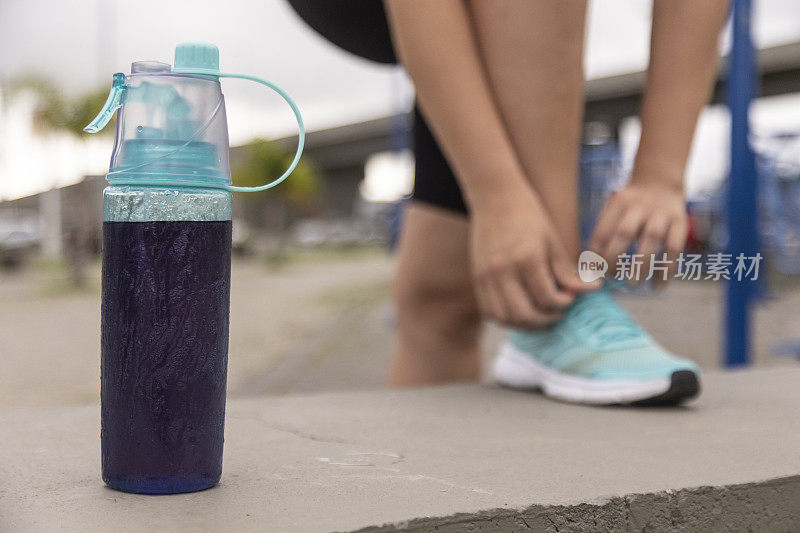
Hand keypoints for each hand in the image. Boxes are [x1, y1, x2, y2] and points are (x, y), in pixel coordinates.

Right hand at [471, 191, 597, 327]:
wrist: (494, 197)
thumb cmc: (528, 214)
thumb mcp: (552, 240)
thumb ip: (566, 270)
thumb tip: (590, 290)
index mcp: (526, 258)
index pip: (547, 297)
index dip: (564, 303)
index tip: (571, 297)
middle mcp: (502, 270)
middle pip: (525, 314)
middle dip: (546, 319)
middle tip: (557, 311)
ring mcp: (486, 276)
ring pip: (505, 317)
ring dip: (525, 324)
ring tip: (539, 314)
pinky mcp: (477, 278)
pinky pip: (489, 311)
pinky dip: (506, 318)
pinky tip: (520, 310)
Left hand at [590, 183, 687, 286]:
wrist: (660, 183)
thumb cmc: (629, 208)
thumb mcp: (613, 210)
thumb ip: (604, 232)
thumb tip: (590, 268)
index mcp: (619, 202)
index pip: (603, 231)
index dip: (596, 255)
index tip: (594, 271)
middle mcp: (640, 205)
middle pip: (625, 232)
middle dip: (614, 259)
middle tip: (611, 277)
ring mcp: (662, 213)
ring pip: (652, 239)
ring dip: (641, 265)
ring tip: (632, 284)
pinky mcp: (681, 223)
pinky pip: (674, 249)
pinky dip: (666, 271)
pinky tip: (656, 287)